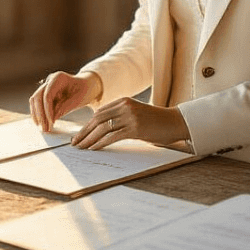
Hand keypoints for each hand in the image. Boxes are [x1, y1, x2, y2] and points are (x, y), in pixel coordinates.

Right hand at [29, 71, 101, 130]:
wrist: (87, 85)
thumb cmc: (85, 90)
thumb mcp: (79, 99)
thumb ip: (65, 108)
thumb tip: (52, 119)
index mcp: (58, 78)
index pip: (47, 95)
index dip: (47, 110)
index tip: (51, 122)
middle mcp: (50, 81)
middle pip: (37, 97)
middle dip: (40, 114)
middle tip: (44, 128)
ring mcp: (46, 87)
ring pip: (35, 101)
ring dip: (37, 115)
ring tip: (43, 128)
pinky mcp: (45, 94)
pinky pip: (38, 104)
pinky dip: (39, 114)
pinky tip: (43, 123)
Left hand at [71, 97, 190, 149]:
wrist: (175, 122)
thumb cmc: (155, 122)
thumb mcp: (136, 115)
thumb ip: (121, 118)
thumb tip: (102, 131)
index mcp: (123, 101)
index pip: (99, 113)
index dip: (87, 125)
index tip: (79, 135)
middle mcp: (125, 106)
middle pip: (97, 119)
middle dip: (84, 132)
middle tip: (74, 143)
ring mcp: (130, 116)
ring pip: (103, 128)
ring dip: (89, 139)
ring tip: (81, 148)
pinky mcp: (135, 128)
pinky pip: (112, 136)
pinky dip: (100, 143)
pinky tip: (94, 149)